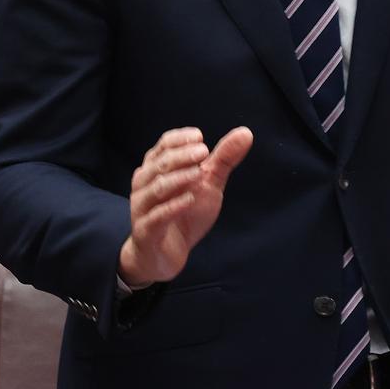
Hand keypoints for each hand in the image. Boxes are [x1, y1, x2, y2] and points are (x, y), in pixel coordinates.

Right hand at [118, 125, 253, 286]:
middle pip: (160, 163)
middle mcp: (145, 184)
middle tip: (204, 152)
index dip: (180, 138)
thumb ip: (224, 159)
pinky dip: (174, 207)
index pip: (164, 144)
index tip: (200, 137)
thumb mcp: (208, 183)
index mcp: (157, 167)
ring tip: (198, 174)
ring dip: (178, 178)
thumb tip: (246, 133)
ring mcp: (143, 207)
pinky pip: (157, 216)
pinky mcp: (146, 231)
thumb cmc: (185, 213)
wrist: (164, 256)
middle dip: (182, 156)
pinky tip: (190, 200)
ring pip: (157, 188)